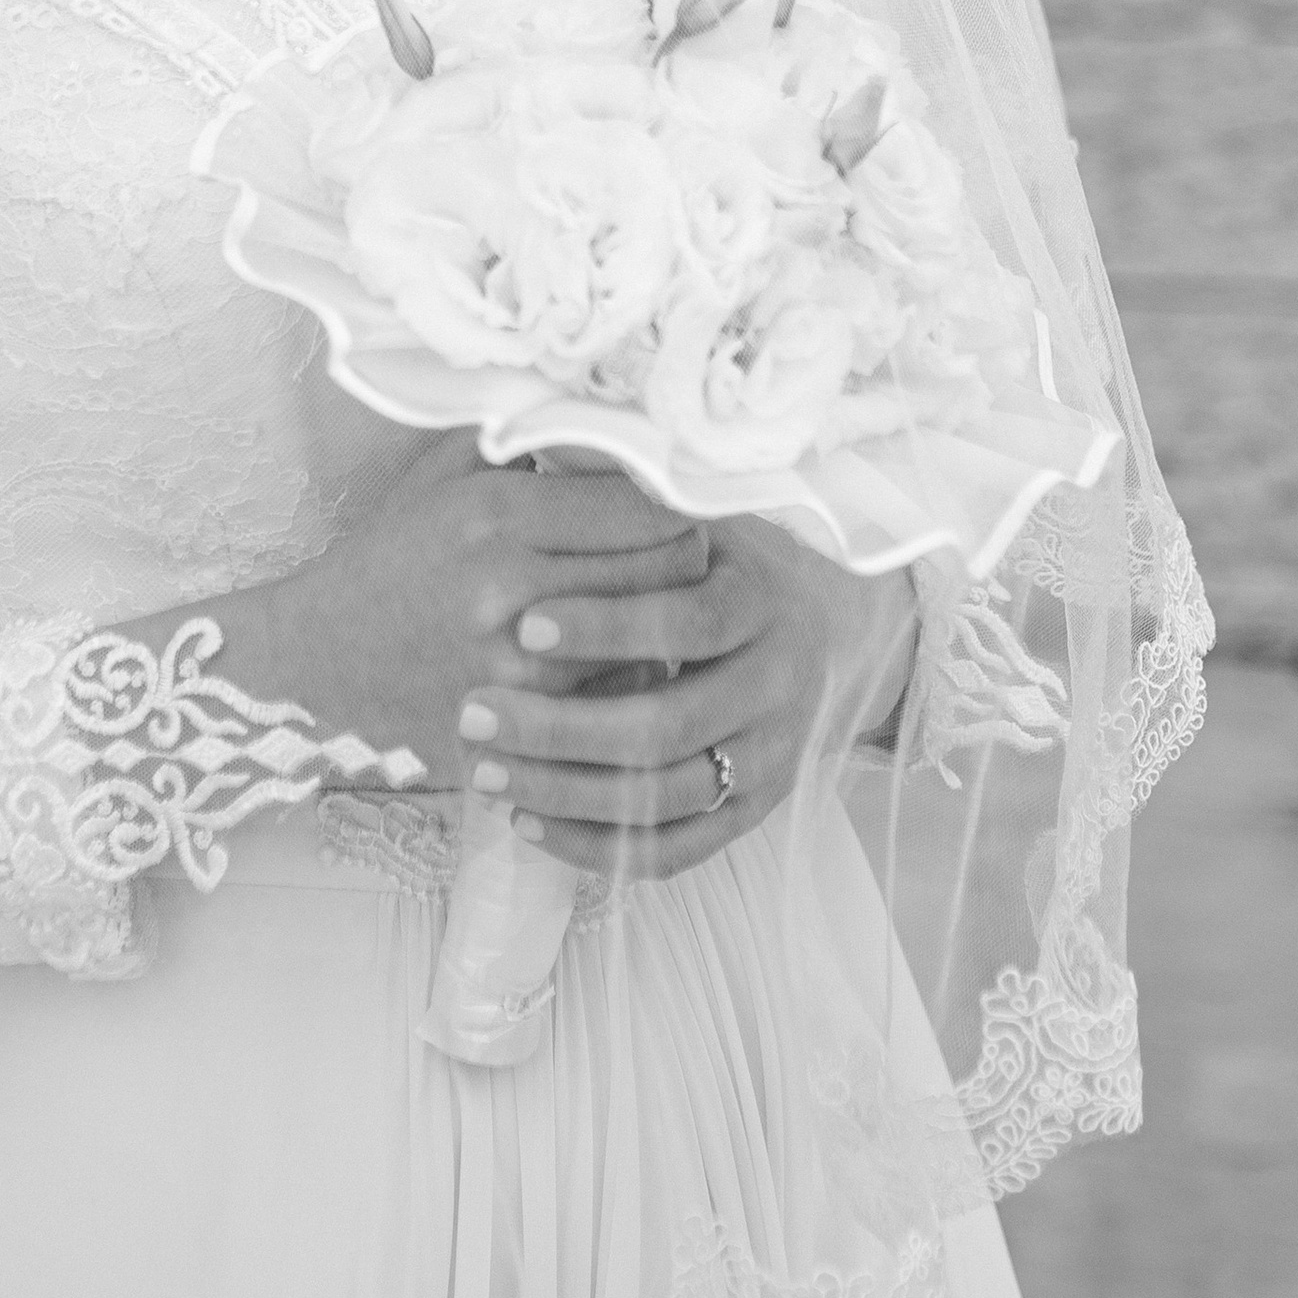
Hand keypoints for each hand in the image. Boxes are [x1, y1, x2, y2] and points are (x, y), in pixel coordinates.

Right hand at [184, 434, 711, 783]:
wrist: (315, 666)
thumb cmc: (389, 564)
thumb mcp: (442, 483)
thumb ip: (522, 443)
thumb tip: (610, 419)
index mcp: (497, 514)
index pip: (648, 506)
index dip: (678, 508)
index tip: (676, 509)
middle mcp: (512, 587)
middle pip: (669, 571)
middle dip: (686, 563)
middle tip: (682, 559)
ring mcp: (518, 666)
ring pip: (653, 640)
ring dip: (664, 626)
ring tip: (657, 608)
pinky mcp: (520, 726)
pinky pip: (617, 699)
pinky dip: (628, 680)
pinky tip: (613, 663)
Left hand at [458, 513, 918, 881]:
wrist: (822, 627)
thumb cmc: (724, 564)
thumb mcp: (698, 521)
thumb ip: (635, 503)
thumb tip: (548, 445)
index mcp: (760, 604)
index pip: (683, 621)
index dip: (606, 625)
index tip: (523, 623)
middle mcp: (777, 686)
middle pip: (666, 725)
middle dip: (560, 726)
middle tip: (474, 712)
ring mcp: (768, 758)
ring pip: (662, 797)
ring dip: (563, 791)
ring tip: (483, 772)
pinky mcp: (753, 813)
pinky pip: (675, 852)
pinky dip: (597, 848)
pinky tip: (527, 825)